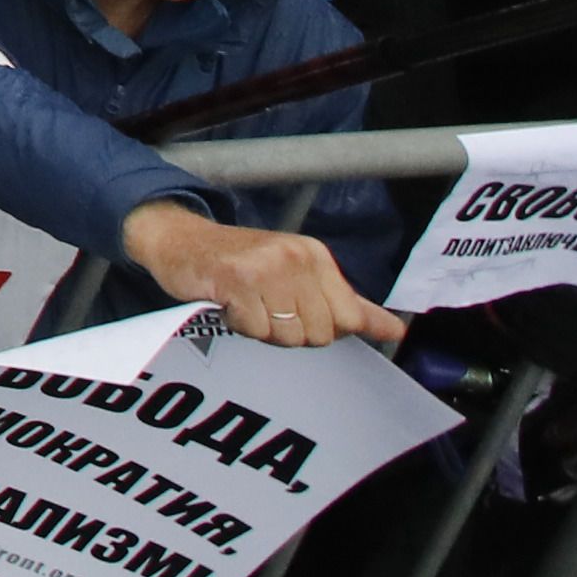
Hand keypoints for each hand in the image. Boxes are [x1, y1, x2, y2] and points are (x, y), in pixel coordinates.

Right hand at [124, 202, 402, 349]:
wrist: (180, 240)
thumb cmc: (243, 264)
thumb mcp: (301, 276)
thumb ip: (349, 305)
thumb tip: (396, 330)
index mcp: (317, 256)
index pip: (348, 320)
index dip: (320, 327)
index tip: (294, 310)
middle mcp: (296, 257)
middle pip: (318, 334)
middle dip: (289, 331)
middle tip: (265, 308)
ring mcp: (266, 267)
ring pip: (287, 336)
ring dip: (263, 330)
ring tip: (247, 305)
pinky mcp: (235, 279)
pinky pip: (255, 330)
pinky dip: (239, 325)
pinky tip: (228, 304)